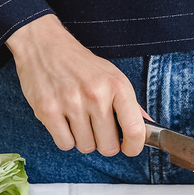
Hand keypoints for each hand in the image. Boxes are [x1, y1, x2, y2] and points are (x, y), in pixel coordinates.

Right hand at [6, 14, 146, 157]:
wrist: (44, 47)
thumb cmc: (80, 64)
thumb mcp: (111, 75)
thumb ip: (130, 104)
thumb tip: (149, 128)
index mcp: (117, 85)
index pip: (135, 130)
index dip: (134, 147)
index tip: (128, 148)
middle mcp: (96, 94)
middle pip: (108, 146)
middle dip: (104, 143)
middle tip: (97, 128)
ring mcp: (71, 103)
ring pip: (86, 147)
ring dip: (83, 139)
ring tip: (78, 118)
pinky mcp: (48, 111)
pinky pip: (65, 144)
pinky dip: (65, 138)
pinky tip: (64, 120)